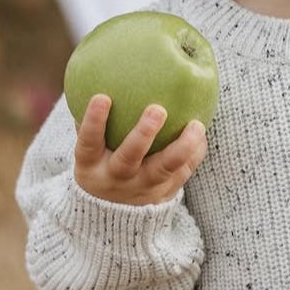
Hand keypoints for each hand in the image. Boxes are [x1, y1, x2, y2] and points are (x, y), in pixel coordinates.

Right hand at [73, 95, 207, 206]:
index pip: (88, 143)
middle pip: (129, 158)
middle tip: (157, 109)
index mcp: (90, 166)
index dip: (93, 122)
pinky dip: (194, 153)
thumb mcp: (88, 150)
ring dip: (182, 146)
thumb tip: (96, 72)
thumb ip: (89, 120)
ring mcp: (141, 189)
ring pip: (164, 169)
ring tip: (196, 125)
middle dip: (143, 134)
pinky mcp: (163, 195)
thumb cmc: (99, 164)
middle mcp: (115, 180)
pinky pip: (183, 172)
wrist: (110, 218)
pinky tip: (201, 134)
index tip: (102, 96)